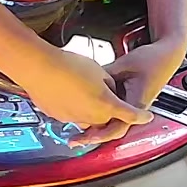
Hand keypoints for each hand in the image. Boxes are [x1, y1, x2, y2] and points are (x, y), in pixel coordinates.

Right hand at [18, 47, 152, 134]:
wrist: (39, 67)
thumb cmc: (68, 66)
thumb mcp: (99, 70)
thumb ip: (109, 82)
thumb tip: (109, 87)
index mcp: (107, 105)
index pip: (131, 115)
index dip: (141, 116)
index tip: (147, 117)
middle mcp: (91, 116)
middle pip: (107, 120)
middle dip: (109, 110)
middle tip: (107, 95)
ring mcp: (73, 118)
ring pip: (88, 118)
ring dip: (90, 108)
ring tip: (81, 87)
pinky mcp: (57, 116)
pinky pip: (71, 115)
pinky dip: (73, 106)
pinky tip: (66, 89)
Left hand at [73, 39, 185, 145]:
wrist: (166, 56)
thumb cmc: (151, 60)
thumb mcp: (124, 65)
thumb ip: (105, 75)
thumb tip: (85, 81)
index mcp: (136, 103)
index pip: (117, 126)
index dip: (99, 134)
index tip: (85, 137)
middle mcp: (135, 108)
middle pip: (113, 129)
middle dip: (94, 135)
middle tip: (76, 139)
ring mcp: (132, 106)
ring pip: (113, 122)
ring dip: (97, 127)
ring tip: (78, 131)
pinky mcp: (130, 100)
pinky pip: (115, 113)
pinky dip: (101, 115)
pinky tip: (88, 113)